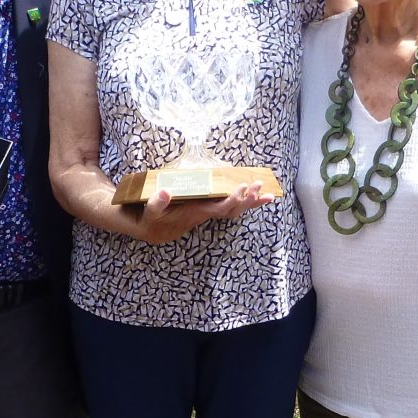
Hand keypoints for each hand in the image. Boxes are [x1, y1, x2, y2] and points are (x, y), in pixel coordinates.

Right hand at [135, 182, 270, 244]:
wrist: (152, 230)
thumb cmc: (151, 219)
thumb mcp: (149, 211)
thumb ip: (157, 203)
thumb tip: (165, 191)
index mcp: (195, 213)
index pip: (219, 208)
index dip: (232, 200)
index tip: (243, 188)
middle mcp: (205, 214)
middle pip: (232, 210)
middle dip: (247, 200)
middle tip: (259, 186)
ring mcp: (208, 212)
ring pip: (234, 210)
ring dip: (250, 202)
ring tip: (267, 194)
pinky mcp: (207, 209)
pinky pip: (229, 207)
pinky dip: (243, 201)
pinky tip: (254, 196)